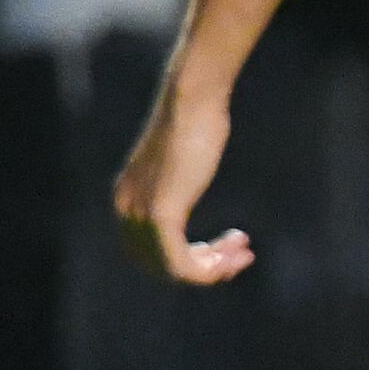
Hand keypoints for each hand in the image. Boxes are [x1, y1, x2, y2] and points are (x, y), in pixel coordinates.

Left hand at [109, 73, 254, 284]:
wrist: (192, 100)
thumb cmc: (196, 120)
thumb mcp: (181, 160)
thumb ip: (177, 181)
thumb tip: (189, 184)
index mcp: (126, 199)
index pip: (149, 250)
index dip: (191, 258)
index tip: (228, 245)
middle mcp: (126, 210)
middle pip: (159, 264)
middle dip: (203, 267)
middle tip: (240, 254)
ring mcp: (141, 213)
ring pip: (171, 268)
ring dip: (212, 268)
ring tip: (242, 253)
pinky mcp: (161, 214)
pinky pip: (179, 263)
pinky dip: (208, 270)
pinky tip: (233, 255)